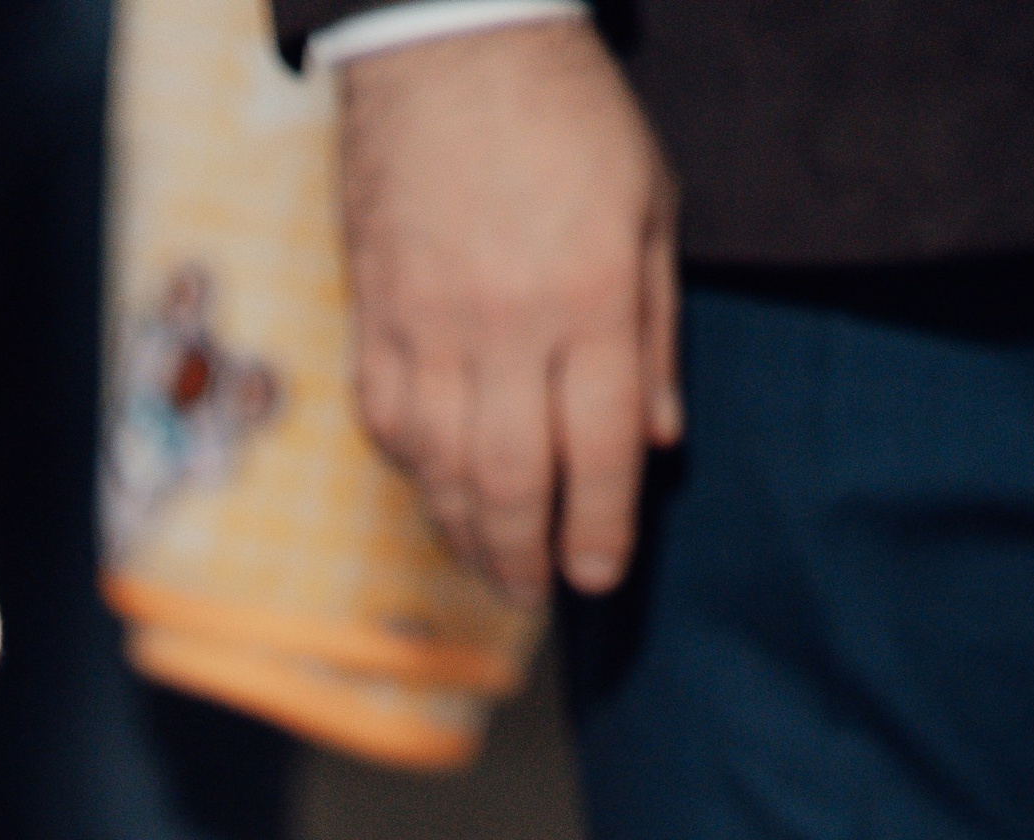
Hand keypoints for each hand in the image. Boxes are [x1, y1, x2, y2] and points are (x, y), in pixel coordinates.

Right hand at [335, 22, 680, 599]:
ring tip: (490, 562)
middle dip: (527, 554)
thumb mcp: (650, 208)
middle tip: (538, 591)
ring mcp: (428, 325)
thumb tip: (658, 441)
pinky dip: (415, 471)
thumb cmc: (568, 118)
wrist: (451, 40)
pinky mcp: (375, 316)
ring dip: (466, 532)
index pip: (597, 447)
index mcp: (588, 295)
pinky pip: (389, 424)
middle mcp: (505, 323)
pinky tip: (437, 488)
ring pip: (441, 469)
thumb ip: (655, 332)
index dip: (600, 527)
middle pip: (511, 480)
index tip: (599, 574)